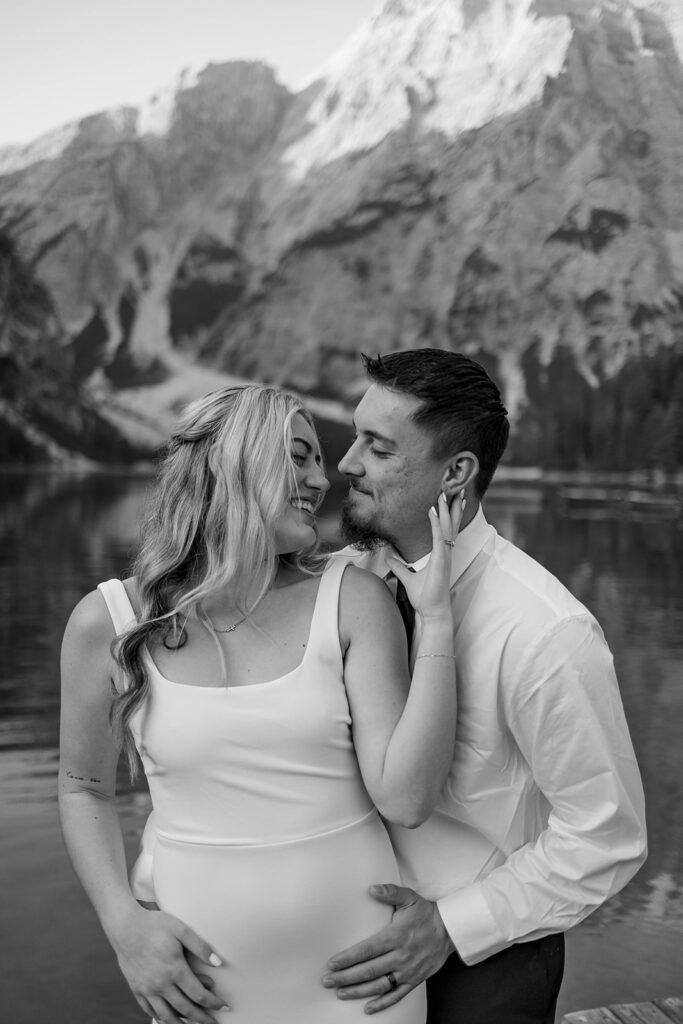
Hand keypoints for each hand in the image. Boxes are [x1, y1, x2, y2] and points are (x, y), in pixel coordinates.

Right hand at [110, 904, 227, 1022]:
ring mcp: (147, 989)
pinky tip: (168, 1018)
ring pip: (166, 1015)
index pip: (199, 995)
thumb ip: (201, 947)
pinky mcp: (137, 989)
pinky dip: (161, 1017)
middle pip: (185, 1009)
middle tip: (213, 1023)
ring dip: (182, 1023)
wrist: (125, 926)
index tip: (223, 1006)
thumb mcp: (182, 930)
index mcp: (175, 970)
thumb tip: (218, 963)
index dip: (213, 1003)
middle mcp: (161, 984)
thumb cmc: (154, 925)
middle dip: (202, 1018)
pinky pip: (150, 1010)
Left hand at [322, 883, 454, 1013]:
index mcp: (396, 936)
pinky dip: (382, 1003)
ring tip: (341, 993)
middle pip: (369, 970)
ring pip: (380, 986)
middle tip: (327, 981)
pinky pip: (397, 996)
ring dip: (358, 991)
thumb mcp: (409, 897)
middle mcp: (401, 956)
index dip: (348, 958)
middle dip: (346, 977)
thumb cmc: (426, 913)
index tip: (332, 964)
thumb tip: (372, 889)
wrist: (450, 930)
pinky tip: (367, 1008)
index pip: (367, 950)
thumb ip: (390, 892)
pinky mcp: (415, 980)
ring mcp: (408, 971)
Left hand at [387, 491, 464, 624]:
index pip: (446, 529)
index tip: (449, 498)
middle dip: (454, 505)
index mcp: (441, 554)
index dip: (448, 513)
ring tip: (446, 492)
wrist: (432, 612)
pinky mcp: (441, 560)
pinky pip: (439, 537)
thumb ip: (399, 566)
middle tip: (457, 488)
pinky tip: (433, 511)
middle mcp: (446, 552)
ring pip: (448, 526)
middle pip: (452, 524)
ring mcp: (445, 555)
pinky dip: (436, 523)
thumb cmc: (424, 598)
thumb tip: (389, 557)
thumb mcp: (408, 578)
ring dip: (447, 509)